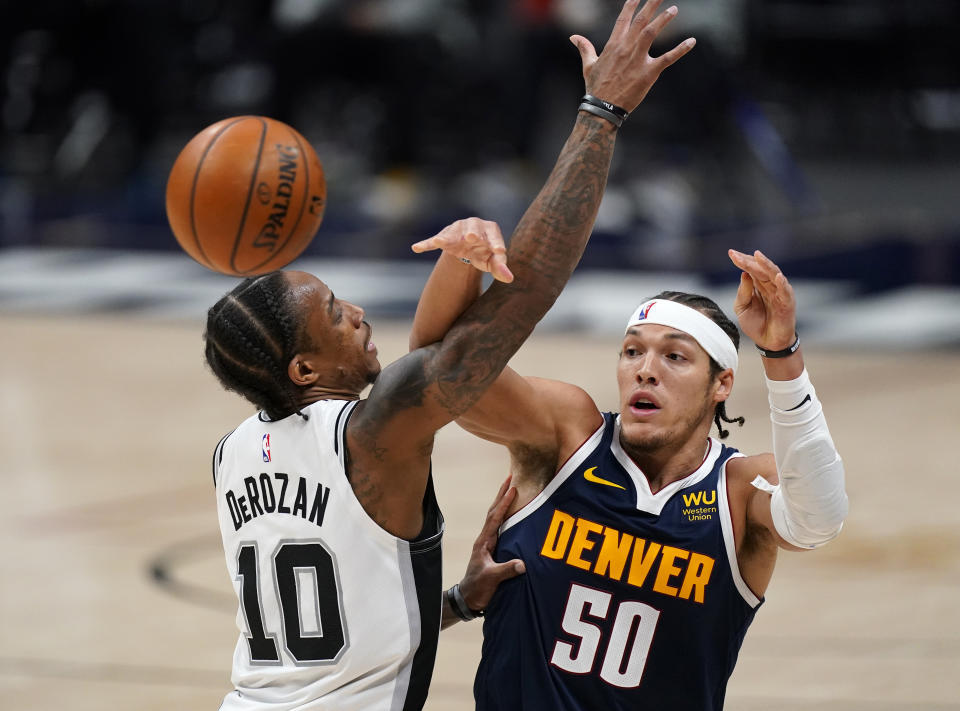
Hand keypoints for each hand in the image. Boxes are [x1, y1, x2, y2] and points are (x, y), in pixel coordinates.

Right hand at [411, 218, 513, 282]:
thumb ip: (500, 268)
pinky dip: (426, 244)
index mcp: (489, 230)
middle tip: (471, 237)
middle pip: (473, 227)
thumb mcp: (493, 261)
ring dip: (446, 237)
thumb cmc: (485, 253)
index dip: (496, 243)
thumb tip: (510, 279)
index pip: (494, 235)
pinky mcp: (444, 237)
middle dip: (472, 232)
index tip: (499, 251)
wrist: (469, 247)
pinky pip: (433, 241)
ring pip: (451, 233)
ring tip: (440, 241)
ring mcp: (456, 230)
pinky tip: (416, 248)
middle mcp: (473, 225)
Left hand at [458, 475, 525, 611]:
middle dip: (502, 495)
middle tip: (510, 478)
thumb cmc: (477, 588)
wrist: (468, 599)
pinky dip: (507, 516)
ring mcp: (488, 544)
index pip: (495, 518)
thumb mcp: (491, 579)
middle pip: (494, 512)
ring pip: (497, 518)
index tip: (513, 488)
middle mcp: (485, 539)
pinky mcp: (493, 550)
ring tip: (512, 489)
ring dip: (503, 503)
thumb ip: (506, 570)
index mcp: (484, 542)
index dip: (504, 503)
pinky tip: (514, 514)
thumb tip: (522, 564)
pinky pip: (501, 528)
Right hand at [570, 0, 695, 111]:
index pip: (623, 20)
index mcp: (613, 46)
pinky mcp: (648, 73)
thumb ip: (585, 48)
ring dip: (663, 19)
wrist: (602, 108)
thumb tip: (574, 37)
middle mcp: (626, 48)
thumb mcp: (588, 66)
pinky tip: (692, 41)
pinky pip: (667, 58)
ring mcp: (637, 60)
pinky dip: (681, 50)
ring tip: (674, 9)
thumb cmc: (595, 88)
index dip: (631, 5)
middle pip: (640, 20)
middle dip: (651, 5)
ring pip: (652, 32)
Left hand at [729, 249, 796, 350]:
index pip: (751, 269)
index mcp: (758, 285)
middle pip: (760, 269)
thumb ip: (743, 292)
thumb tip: (744, 274)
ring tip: (757, 256)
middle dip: (749, 261)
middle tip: (736, 255)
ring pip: (774, 275)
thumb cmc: (755, 324)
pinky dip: (782, 284)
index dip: (742, 261)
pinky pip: (786, 291)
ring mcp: (779, 293)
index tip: (731, 253)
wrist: (768, 342)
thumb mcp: (742, 308)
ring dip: (766, 265)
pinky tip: (777, 276)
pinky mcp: (787, 303)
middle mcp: (770, 286)